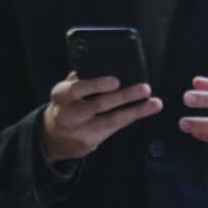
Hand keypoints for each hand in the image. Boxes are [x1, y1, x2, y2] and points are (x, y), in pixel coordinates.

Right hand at [42, 72, 162, 162]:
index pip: (77, 89)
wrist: (54, 137)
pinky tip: (144, 110)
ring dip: (135, 110)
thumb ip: (81, 77)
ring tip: (153, 102)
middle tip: (143, 88)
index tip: (115, 81)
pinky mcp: (90, 143)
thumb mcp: (66, 90)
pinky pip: (114, 128)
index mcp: (61, 95)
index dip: (96, 85)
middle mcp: (67, 114)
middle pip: (97, 105)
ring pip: (110, 120)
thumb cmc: (66, 105)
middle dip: (123, 97)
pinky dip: (131, 117)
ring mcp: (79, 131)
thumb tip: (103, 65)